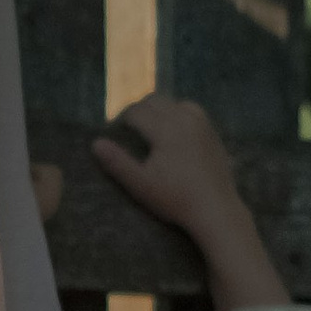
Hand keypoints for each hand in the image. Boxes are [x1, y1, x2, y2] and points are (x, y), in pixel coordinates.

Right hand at [90, 96, 287, 310]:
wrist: (216, 209)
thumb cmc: (175, 199)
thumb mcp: (141, 185)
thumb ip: (117, 162)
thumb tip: (95, 143)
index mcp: (165, 128)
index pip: (136, 112)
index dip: (121, 120)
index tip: (114, 133)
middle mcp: (184, 118)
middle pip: (154, 101)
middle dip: (138, 111)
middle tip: (128, 130)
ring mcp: (202, 123)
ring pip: (174, 103)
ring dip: (158, 110)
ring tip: (150, 128)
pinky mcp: (212, 132)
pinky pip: (191, 111)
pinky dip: (178, 114)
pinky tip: (174, 131)